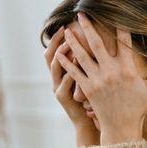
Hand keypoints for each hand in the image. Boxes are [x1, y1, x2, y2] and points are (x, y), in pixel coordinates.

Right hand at [44, 25, 99, 146]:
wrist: (89, 123)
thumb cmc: (92, 100)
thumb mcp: (89, 80)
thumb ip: (90, 63)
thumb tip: (96, 42)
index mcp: (62, 72)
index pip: (55, 50)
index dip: (58, 38)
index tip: (67, 25)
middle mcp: (57, 78)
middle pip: (50, 55)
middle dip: (56, 41)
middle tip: (65, 28)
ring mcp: (58, 87)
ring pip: (54, 67)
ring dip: (61, 54)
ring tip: (68, 43)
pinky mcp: (63, 97)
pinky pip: (65, 82)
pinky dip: (69, 71)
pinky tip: (77, 62)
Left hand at [55, 12, 146, 144]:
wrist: (122, 127)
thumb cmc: (139, 107)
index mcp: (128, 69)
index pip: (124, 41)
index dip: (119, 25)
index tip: (115, 13)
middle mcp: (111, 72)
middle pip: (97, 43)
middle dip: (88, 26)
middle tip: (81, 14)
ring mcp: (97, 80)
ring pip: (82, 55)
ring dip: (73, 41)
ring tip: (66, 30)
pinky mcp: (87, 89)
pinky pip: (74, 72)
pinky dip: (66, 62)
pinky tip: (60, 53)